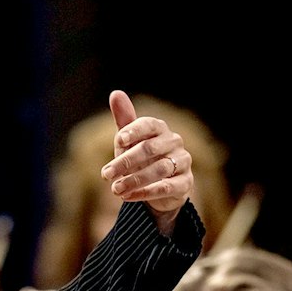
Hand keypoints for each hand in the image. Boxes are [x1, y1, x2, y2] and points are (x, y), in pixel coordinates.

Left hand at [99, 90, 191, 229]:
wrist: (161, 187)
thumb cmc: (141, 158)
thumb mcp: (129, 141)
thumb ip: (124, 120)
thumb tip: (116, 93)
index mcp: (160, 128)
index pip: (148, 125)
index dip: (134, 131)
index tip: (118, 141)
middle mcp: (174, 142)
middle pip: (150, 149)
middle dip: (126, 162)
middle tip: (106, 174)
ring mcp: (183, 162)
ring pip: (160, 169)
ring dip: (134, 180)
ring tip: (115, 189)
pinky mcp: (186, 183)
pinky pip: (167, 187)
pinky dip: (146, 192)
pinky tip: (128, 197)